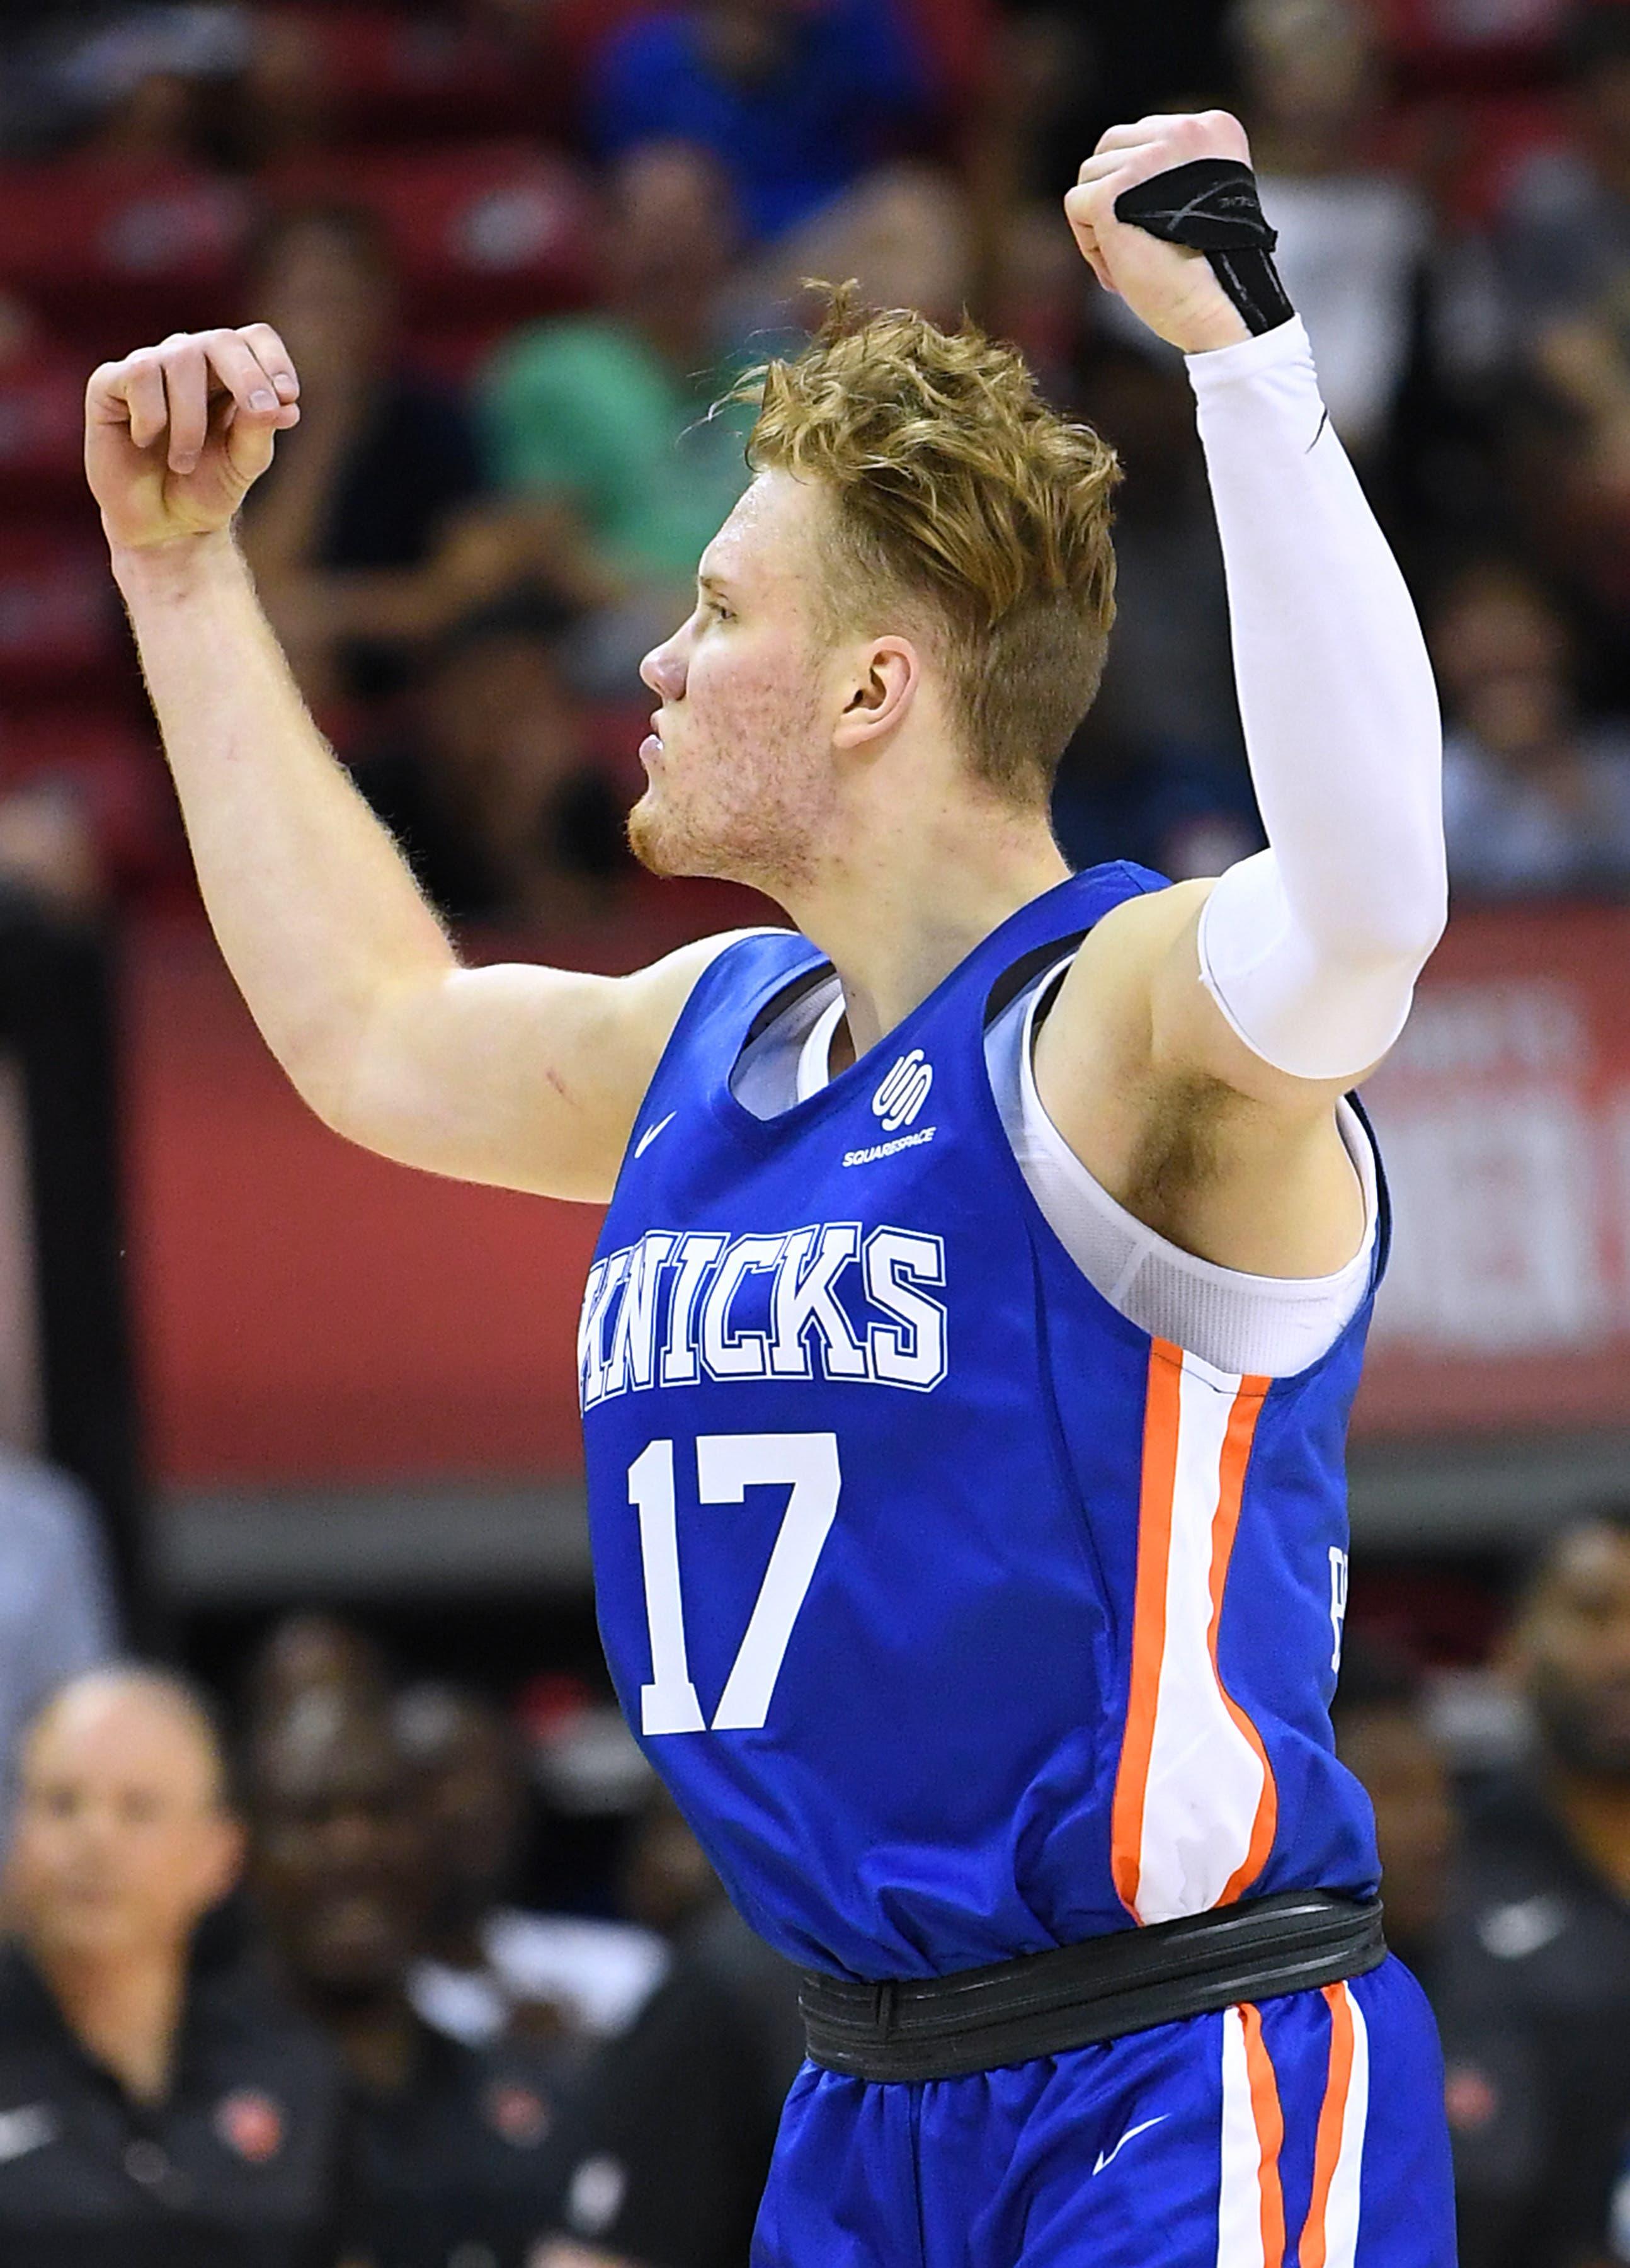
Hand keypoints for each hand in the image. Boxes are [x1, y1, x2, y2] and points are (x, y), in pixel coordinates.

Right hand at [86, 326, 300, 553]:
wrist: (163, 525)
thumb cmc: (207, 488)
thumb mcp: (243, 463)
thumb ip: (259, 430)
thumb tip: (285, 404)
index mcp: (229, 372)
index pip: (255, 339)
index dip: (274, 359)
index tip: (288, 395)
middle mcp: (190, 359)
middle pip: (221, 340)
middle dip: (247, 377)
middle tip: (258, 414)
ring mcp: (150, 367)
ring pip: (179, 360)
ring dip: (191, 420)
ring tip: (183, 462)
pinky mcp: (109, 382)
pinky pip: (139, 376)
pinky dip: (152, 418)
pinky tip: (145, 442)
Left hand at [1064, 111, 1253, 354]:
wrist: (1221, 308)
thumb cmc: (1211, 271)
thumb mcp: (1197, 199)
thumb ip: (1166, 171)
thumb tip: (1112, 169)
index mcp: (1212, 128)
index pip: (1144, 136)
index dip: (1138, 186)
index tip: (1160, 226)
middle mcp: (1183, 131)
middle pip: (1111, 147)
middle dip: (1113, 196)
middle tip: (1138, 242)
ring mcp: (1147, 159)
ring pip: (1090, 176)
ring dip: (1100, 223)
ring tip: (1134, 257)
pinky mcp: (1113, 192)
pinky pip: (1076, 204)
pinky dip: (1090, 245)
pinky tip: (1122, 267)